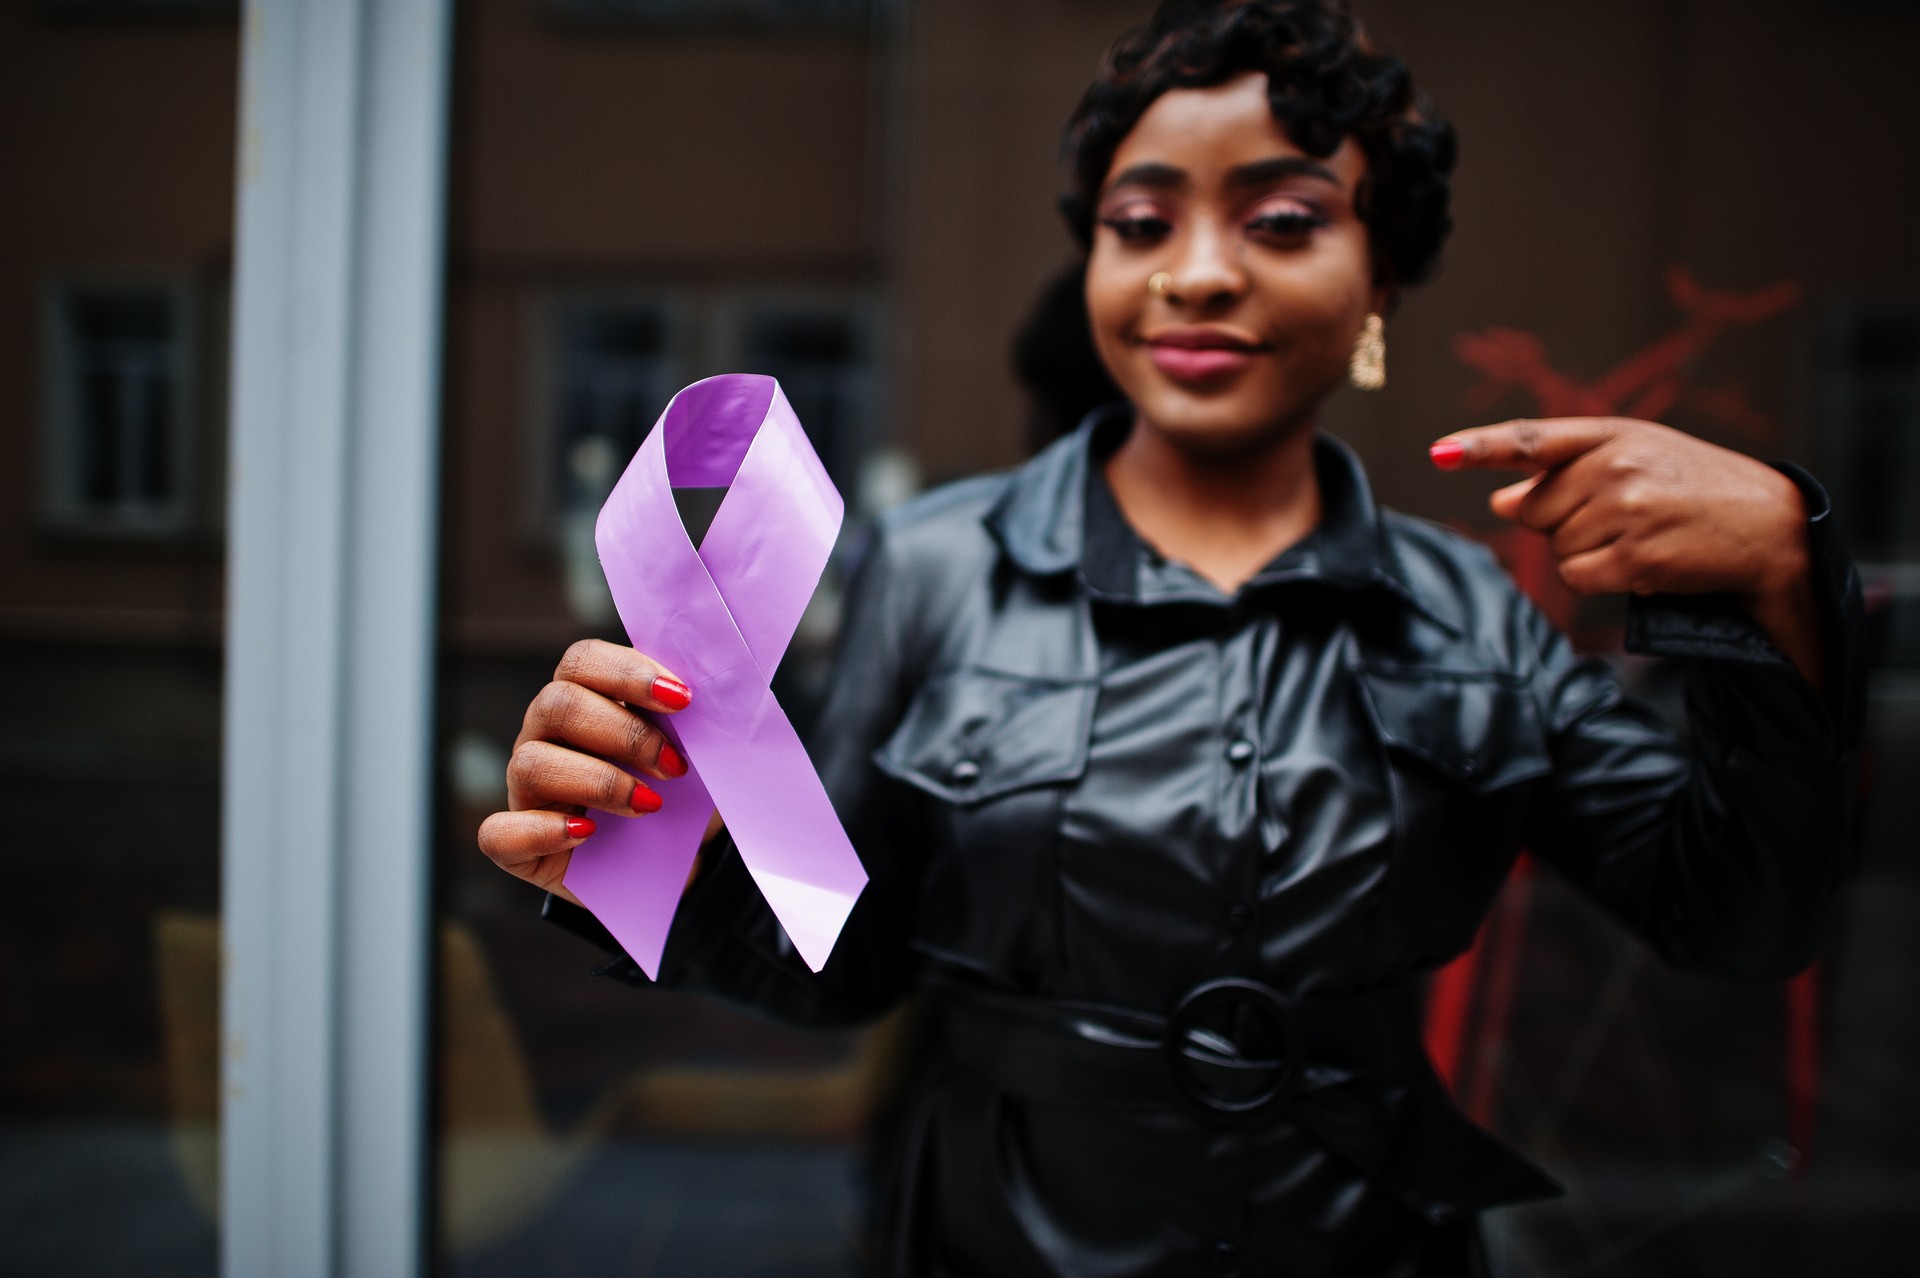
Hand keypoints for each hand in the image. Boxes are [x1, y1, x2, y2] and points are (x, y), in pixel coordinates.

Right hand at [477, 638, 694, 904]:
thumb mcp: (700, 757)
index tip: (684, 700)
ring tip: (650, 804)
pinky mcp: (518, 846)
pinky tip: (588, 834)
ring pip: (531, 762)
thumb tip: (723, 701)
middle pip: (557, 704)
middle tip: (676, 765)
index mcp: (584, 698)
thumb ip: (699, 724)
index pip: (582, 660)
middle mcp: (546, 736)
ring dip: (599, 780)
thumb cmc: (683, 796)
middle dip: (625, 733)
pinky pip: (500, 832)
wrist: (677, 866)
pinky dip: (543, 830)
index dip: (629, 673)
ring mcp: (526, 790)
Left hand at [1431, 417, 1821, 685]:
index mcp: (1612, 433)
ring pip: (1554, 547)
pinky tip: (1638, 563)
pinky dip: (1597, 579)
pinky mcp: (1635, 554)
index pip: (1532, 439)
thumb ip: (1564, 474)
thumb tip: (1499, 500)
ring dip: (1585, 552)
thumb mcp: (1633, 463)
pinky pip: (1575, 576)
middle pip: (1533, 511)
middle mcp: (1615, 466)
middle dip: (1563, 523)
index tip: (1438, 453)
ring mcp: (1625, 509)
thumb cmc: (1693, 489)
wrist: (1769, 526)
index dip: (1481, 447)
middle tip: (1619, 517)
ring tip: (1638, 537)